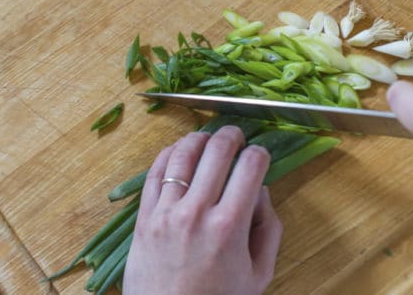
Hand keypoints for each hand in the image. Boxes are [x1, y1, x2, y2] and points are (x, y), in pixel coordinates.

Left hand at [122, 126, 281, 294]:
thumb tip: (261, 191)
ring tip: (207, 138)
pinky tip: (178, 151)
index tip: (260, 155)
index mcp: (229, 227)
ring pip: (182, 155)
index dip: (259, 153)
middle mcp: (197, 213)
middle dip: (232, 136)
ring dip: (198, 138)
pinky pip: (154, 173)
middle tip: (236, 135)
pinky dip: (168, 154)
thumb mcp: (258, 276)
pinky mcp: (144, 218)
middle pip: (217, 151)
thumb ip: (268, 230)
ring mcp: (166, 213)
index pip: (250, 167)